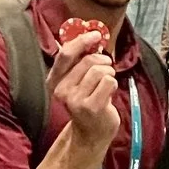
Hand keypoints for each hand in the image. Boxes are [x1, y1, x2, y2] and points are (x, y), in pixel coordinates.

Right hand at [50, 29, 121, 149]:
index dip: (82, 41)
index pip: (66, 54)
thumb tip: (92, 36)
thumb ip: (80, 61)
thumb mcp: (78, 81)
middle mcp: (61, 90)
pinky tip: (108, 96)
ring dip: (109, 75)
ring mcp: (75, 100)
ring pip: (100, 71)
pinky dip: (113, 85)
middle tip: (106, 70)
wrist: (91, 133)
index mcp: (54, 80)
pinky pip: (109, 82)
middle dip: (103, 62)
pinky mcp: (90, 107)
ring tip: (106, 86)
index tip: (96, 35)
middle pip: (88, 60)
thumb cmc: (89, 102)